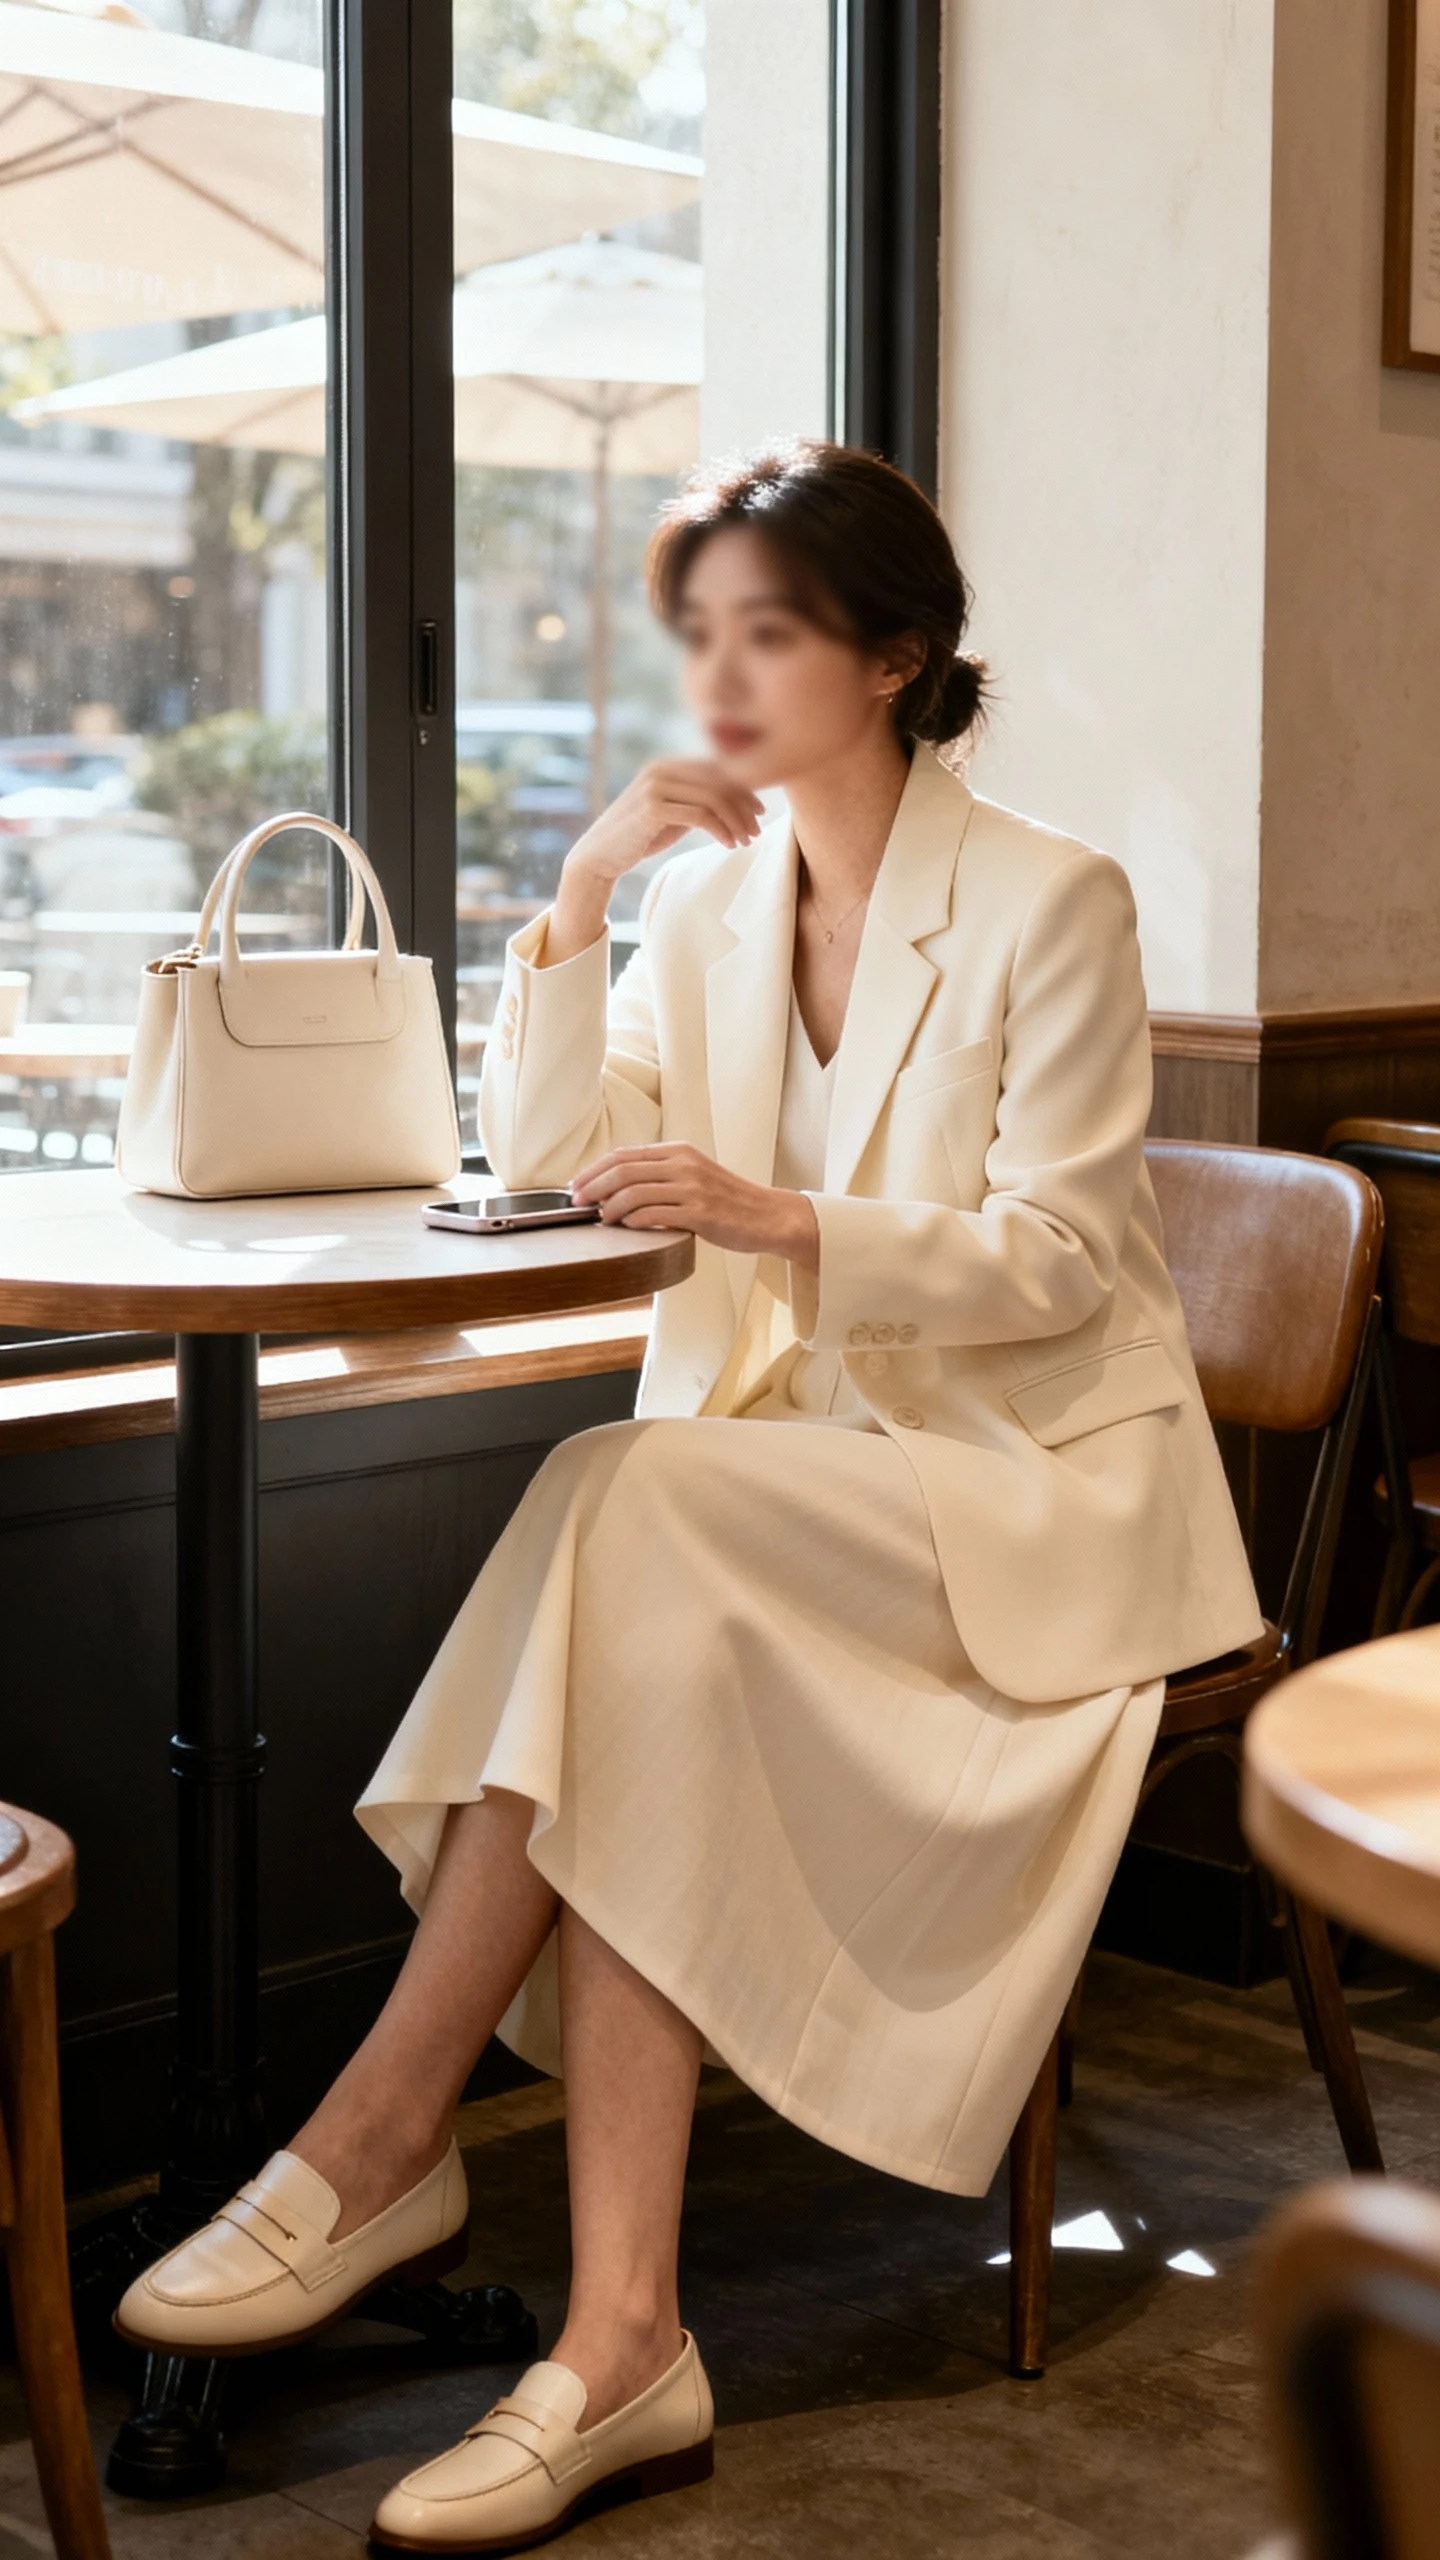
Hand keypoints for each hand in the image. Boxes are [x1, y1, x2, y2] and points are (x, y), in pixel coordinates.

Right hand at [569, 759, 764, 885]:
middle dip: (744, 807)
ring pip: (714, 797)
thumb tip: (738, 800)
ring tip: (746, 841)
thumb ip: (697, 801)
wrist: (600, 856)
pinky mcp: (652, 807)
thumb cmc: (639, 837)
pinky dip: (721, 830)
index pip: (717, 769)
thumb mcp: (672, 813)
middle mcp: (662, 768)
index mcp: (668, 765)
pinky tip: (729, 844)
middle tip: (756, 831)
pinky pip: (700, 815)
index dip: (744, 789)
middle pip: (720, 781)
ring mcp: (656, 785)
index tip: (759, 813)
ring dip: (736, 821)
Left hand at [572, 1143, 818, 1267]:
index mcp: (679, 1152)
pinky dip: (634, 1221)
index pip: (625, 1155)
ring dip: (610, 1207)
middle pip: (624, 1170)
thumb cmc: (728, 1202)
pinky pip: (656, 1214)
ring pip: (635, 1192)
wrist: (767, 1216)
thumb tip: (618, 1188)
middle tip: (577, 1203)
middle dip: (593, 1187)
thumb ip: (661, 1176)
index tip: (578, 1185)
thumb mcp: (694, 1176)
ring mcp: (693, 1188)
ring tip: (600, 1219)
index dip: (595, 1170)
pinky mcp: (701, 1213)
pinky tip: (626, 1227)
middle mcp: (684, 1165)